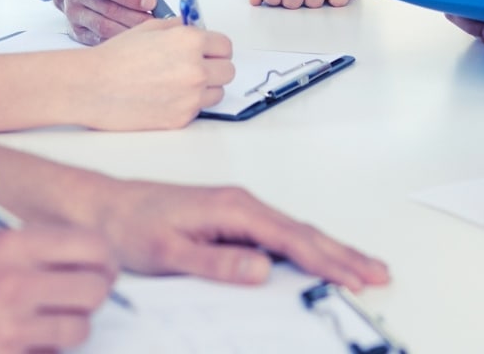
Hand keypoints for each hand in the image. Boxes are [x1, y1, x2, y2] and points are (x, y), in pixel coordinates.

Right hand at [0, 227, 116, 352]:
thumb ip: (19, 257)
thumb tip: (67, 264)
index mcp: (7, 248)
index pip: (91, 247)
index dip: (101, 260)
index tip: (98, 268)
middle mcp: (14, 285)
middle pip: (95, 291)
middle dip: (91, 296)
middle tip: (77, 298)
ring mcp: (9, 330)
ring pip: (78, 331)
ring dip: (67, 330)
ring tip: (39, 326)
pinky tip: (18, 348)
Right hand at [46, 0, 168, 44]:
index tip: (151, 1)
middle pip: (107, 8)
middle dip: (135, 17)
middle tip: (157, 21)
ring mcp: (73, 12)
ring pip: (103, 27)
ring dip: (129, 30)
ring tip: (149, 30)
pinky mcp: (76, 30)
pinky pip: (100, 40)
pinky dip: (120, 41)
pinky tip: (136, 38)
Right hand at [82, 19, 235, 129]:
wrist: (92, 87)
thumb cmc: (114, 58)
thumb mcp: (148, 29)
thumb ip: (178, 28)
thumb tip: (193, 29)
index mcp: (190, 41)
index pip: (226, 46)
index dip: (215, 48)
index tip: (208, 51)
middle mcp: (196, 69)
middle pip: (228, 71)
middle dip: (214, 67)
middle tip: (196, 67)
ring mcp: (190, 97)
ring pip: (218, 93)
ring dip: (205, 88)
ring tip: (178, 83)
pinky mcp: (181, 119)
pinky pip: (198, 110)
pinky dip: (187, 105)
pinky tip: (165, 97)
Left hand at [92, 180, 388, 290]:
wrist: (104, 207)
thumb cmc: (130, 226)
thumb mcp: (167, 251)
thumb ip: (216, 261)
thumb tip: (262, 269)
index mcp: (233, 209)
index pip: (291, 239)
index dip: (328, 261)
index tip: (357, 278)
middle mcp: (241, 205)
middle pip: (304, 233)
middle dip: (344, 255)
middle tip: (379, 274)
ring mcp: (238, 211)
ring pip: (295, 233)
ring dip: (330, 252)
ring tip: (363, 268)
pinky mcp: (231, 219)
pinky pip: (278, 236)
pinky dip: (306, 249)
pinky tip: (316, 259)